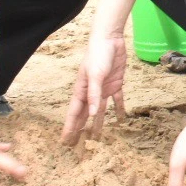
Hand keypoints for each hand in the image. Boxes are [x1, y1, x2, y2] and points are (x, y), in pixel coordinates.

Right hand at [60, 30, 127, 145]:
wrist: (111, 40)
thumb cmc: (98, 55)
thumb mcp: (95, 75)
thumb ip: (94, 94)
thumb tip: (90, 115)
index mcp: (81, 90)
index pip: (74, 113)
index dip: (69, 128)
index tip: (65, 142)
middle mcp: (91, 92)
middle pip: (85, 115)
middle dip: (81, 130)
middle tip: (78, 146)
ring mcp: (103, 89)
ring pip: (100, 111)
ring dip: (98, 123)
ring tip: (97, 138)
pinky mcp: (116, 84)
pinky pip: (117, 100)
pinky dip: (118, 109)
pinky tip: (120, 120)